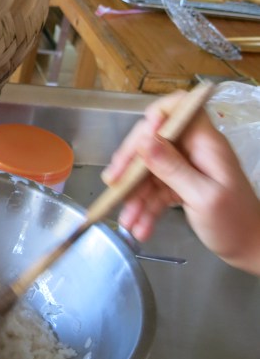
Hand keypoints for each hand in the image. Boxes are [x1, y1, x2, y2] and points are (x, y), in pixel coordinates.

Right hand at [102, 91, 259, 273]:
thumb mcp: (204, 196)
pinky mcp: (179, 186)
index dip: (157, 116)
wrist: (250, 250)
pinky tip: (139, 227)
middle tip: (112, 183)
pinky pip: (154, 191)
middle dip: (131, 163)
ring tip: (126, 221)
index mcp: (205, 143)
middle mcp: (193, 150)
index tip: (139, 140)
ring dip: (134, 195)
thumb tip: (145, 140)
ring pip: (149, 170)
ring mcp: (185, 168)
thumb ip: (173, 168)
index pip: (180, 109)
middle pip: (154, 141)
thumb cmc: (235, 223)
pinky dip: (144, 208)